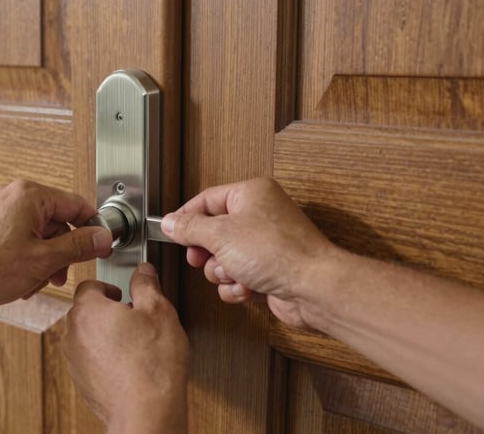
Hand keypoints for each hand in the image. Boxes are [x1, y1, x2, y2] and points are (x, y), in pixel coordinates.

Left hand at [0, 179, 112, 311]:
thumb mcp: (43, 260)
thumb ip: (78, 246)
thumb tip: (102, 237)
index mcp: (29, 195)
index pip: (77, 205)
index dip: (92, 229)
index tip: (101, 247)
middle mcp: (13, 196)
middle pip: (58, 222)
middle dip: (62, 252)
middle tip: (60, 274)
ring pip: (40, 234)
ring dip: (45, 261)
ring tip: (36, 282)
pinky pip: (22, 239)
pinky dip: (28, 259)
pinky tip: (22, 280)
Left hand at [63, 263, 188, 433]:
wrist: (146, 412)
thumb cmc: (152, 365)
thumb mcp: (159, 311)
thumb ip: (147, 285)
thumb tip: (144, 272)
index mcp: (88, 310)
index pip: (89, 284)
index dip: (110, 286)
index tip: (125, 293)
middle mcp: (74, 334)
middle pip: (86, 310)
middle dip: (108, 311)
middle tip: (134, 318)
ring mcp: (75, 360)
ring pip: (88, 336)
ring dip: (106, 335)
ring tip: (134, 343)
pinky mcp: (82, 382)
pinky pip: (91, 360)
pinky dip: (105, 358)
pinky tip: (129, 364)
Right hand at [161, 177, 338, 327]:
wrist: (312, 288)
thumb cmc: (277, 253)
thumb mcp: (220, 235)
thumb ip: (190, 228)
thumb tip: (170, 223)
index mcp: (251, 194)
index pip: (207, 200)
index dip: (187, 217)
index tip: (172, 232)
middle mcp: (260, 215)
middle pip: (213, 231)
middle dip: (206, 252)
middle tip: (201, 258)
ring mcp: (265, 244)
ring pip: (222, 258)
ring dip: (222, 272)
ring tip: (235, 274)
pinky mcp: (269, 270)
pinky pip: (237, 277)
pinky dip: (237, 286)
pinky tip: (247, 288)